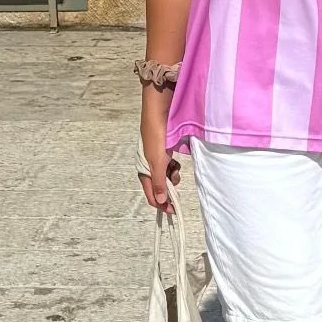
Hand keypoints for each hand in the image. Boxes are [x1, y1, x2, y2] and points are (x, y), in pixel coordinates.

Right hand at [139, 94, 180, 212]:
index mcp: (143, 170)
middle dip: (168, 189)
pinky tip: (177, 162)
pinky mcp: (163, 150)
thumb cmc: (156, 136)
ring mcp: (156, 157)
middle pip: (158, 186)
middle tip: (177, 183)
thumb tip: (161, 200)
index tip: (174, 210)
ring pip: (165, 175)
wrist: (160, 111)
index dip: (162, 204)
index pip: (151, 195)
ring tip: (177, 170)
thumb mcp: (158, 161)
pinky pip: (169, 165)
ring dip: (172, 177)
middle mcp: (148, 165)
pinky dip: (174, 167)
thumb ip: (159, 182)